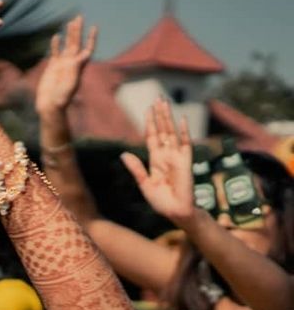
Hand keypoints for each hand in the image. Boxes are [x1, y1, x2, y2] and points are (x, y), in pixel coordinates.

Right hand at [36, 15, 97, 119]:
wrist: (50, 105)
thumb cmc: (61, 99)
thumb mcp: (71, 84)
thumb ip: (76, 70)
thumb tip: (81, 56)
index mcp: (78, 67)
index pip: (87, 49)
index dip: (91, 38)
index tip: (94, 28)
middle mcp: (71, 63)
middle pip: (76, 43)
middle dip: (78, 30)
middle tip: (79, 17)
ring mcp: (62, 64)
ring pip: (67, 45)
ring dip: (69, 34)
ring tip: (71, 22)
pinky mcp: (53, 67)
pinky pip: (55, 52)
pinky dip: (55, 44)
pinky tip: (56, 36)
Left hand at [121, 99, 197, 225]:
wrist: (175, 211)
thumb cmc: (161, 201)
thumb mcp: (144, 184)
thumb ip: (136, 168)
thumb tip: (123, 154)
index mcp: (156, 159)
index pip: (152, 137)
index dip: (150, 123)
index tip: (148, 110)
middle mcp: (166, 155)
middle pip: (162, 130)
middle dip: (160, 115)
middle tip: (158, 98)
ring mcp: (177, 156)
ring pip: (172, 132)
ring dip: (168, 118)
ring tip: (165, 103)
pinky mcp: (186, 161)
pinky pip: (185, 143)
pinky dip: (184, 131)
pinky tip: (182, 119)